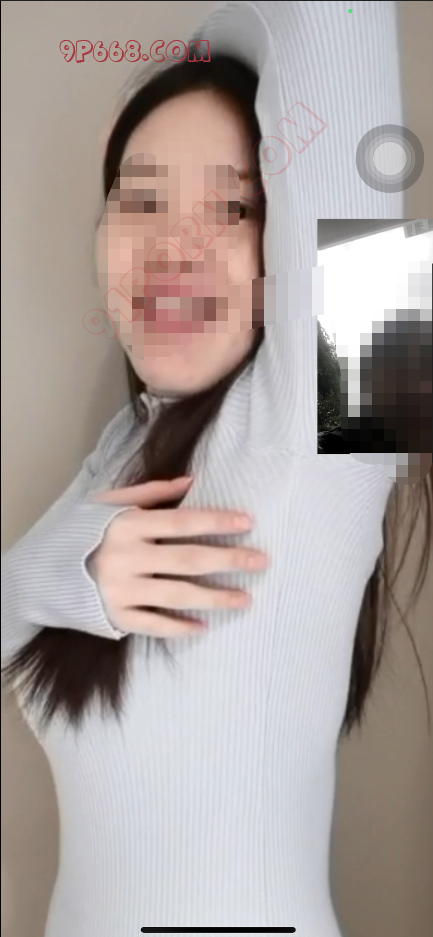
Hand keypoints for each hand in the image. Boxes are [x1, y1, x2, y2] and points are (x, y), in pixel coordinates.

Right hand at [87, 477, 269, 637]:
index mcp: (127, 524)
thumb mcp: (110, 502)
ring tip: (246, 599)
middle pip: (188, 560)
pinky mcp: (115, 617)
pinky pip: (155, 625)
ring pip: (178, 595)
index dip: (217, 522)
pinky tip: (204, 626)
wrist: (42, 571)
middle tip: (261, 561)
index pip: (182, 522)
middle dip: (229, 560)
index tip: (248, 523)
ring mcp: (120, 590)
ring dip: (216, 597)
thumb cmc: (83, 532)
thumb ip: (151, 492)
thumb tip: (192, 482)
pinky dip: (180, 627)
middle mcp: (126, 557)